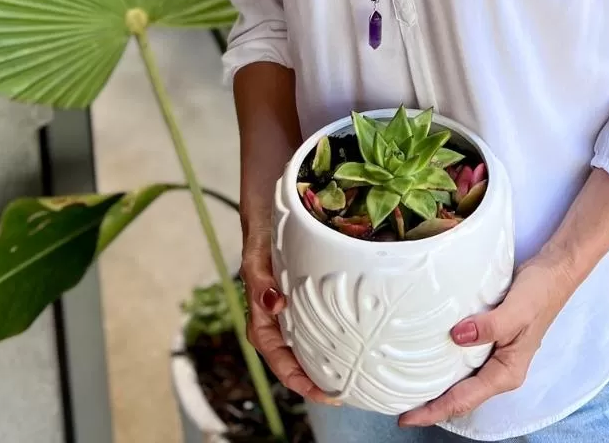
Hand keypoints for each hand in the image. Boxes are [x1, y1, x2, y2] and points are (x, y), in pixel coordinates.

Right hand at [241, 241, 340, 405]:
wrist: (270, 214)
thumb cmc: (262, 239)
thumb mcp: (256, 259)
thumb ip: (260, 284)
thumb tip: (274, 305)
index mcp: (262, 322)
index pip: (280, 362)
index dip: (300, 381)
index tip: (323, 393)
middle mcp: (278, 322)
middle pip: (297, 361)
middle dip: (317, 381)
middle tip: (346, 393)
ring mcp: (293, 313)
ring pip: (309, 347)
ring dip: (327, 363)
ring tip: (353, 376)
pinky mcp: (307, 300)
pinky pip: (320, 325)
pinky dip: (333, 338)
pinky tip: (351, 342)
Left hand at [397, 260, 572, 427]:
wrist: (553, 271)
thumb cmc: (539, 293)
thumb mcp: (516, 310)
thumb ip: (489, 326)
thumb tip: (457, 336)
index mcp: (506, 372)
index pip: (464, 399)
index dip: (434, 410)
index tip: (406, 417)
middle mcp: (499, 370)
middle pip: (460, 396)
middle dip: (431, 405)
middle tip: (397, 404)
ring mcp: (495, 356)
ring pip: (461, 380)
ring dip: (436, 385)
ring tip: (406, 386)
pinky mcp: (490, 340)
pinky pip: (463, 359)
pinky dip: (445, 362)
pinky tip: (428, 354)